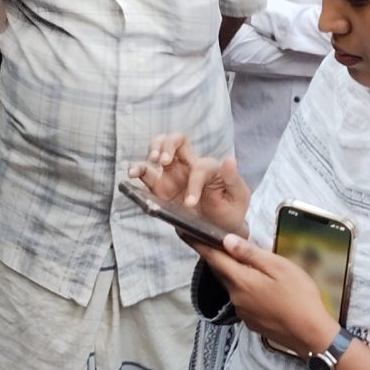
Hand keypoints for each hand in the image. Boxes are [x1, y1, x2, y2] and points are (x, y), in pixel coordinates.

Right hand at [131, 134, 249, 239]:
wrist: (218, 229)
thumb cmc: (230, 210)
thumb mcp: (239, 197)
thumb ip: (232, 179)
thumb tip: (229, 160)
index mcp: (208, 167)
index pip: (198, 166)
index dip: (193, 183)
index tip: (190, 204)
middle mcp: (189, 166)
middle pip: (176, 140)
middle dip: (168, 145)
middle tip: (163, 160)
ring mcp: (173, 176)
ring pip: (158, 151)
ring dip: (151, 151)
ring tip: (149, 163)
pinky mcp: (161, 189)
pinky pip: (146, 175)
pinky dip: (137, 171)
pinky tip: (131, 176)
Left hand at [192, 232, 337, 354]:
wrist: (311, 335)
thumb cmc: (299, 296)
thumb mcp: (279, 267)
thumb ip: (251, 254)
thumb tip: (226, 241)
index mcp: (241, 280)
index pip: (212, 258)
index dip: (197, 244)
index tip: (183, 231)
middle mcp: (235, 297)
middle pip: (221, 272)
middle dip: (217, 257)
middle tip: (216, 241)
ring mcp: (242, 311)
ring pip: (232, 286)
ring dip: (234, 273)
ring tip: (244, 262)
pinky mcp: (251, 321)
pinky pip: (242, 299)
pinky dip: (245, 288)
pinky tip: (260, 287)